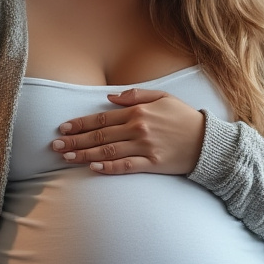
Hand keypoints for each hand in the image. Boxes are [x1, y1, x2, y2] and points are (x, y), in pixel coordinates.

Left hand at [52, 88, 205, 174]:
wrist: (208, 141)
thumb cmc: (185, 118)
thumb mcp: (163, 97)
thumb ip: (135, 95)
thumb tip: (110, 97)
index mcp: (139, 112)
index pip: (102, 118)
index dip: (80, 124)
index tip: (63, 127)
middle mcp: (138, 129)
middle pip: (100, 136)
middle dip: (75, 141)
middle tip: (55, 146)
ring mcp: (145, 147)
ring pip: (108, 152)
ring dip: (85, 155)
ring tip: (67, 158)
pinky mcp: (152, 164)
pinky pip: (126, 166)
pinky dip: (109, 167)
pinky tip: (93, 168)